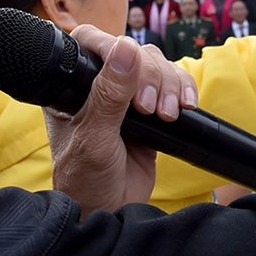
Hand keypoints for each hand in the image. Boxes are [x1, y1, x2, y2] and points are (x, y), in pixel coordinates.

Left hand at [44, 26, 196, 217]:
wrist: (111, 213)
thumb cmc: (87, 181)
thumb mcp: (95, 138)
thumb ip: (109, 95)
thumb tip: (125, 49)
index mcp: (71, 87)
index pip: (92, 42)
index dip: (115, 47)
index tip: (131, 70)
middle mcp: (98, 86)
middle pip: (132, 51)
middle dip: (150, 75)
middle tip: (149, 108)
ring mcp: (127, 97)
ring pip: (156, 65)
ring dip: (169, 84)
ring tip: (166, 114)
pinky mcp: (152, 110)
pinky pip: (173, 84)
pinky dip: (183, 91)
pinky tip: (183, 108)